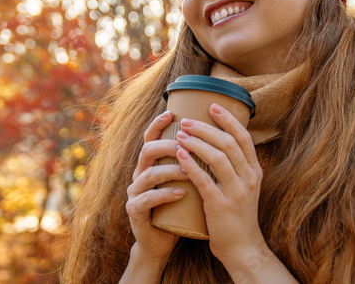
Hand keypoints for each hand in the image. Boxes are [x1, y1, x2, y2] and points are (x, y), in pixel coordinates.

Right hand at [125, 110, 190, 264]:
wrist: (162, 241)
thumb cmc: (179, 208)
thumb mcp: (186, 181)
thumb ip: (193, 162)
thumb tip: (219, 138)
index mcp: (152, 164)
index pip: (152, 138)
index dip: (159, 124)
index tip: (173, 113)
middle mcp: (140, 174)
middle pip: (147, 150)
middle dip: (168, 145)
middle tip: (186, 144)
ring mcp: (136, 192)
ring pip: (148, 174)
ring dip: (170, 170)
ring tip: (190, 171)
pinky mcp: (136, 211)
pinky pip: (148, 200)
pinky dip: (165, 195)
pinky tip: (180, 193)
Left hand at [175, 103, 267, 268]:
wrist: (242, 248)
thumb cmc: (237, 215)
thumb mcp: (243, 187)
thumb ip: (234, 167)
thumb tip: (216, 142)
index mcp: (254, 171)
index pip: (243, 137)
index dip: (228, 119)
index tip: (212, 105)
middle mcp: (248, 178)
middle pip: (228, 143)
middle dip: (206, 128)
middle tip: (186, 121)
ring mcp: (236, 192)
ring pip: (217, 157)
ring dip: (197, 142)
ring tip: (180, 134)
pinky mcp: (221, 206)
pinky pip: (205, 180)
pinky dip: (191, 164)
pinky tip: (180, 154)